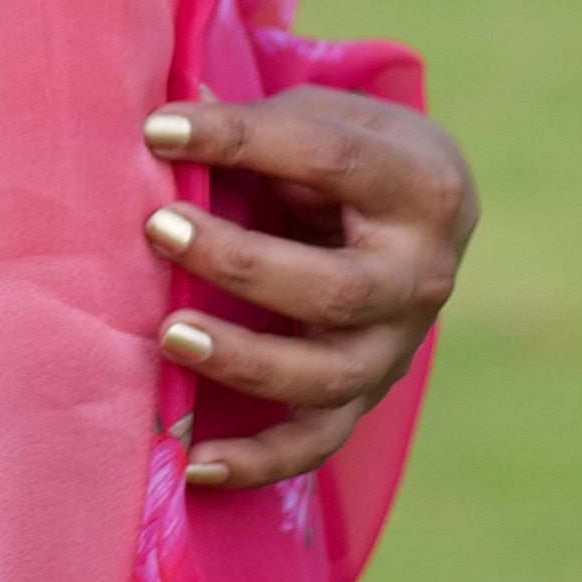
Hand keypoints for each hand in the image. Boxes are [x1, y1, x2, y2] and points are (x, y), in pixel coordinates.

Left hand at [140, 87, 479, 493]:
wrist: (421, 212)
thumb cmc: (352, 153)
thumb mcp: (325, 118)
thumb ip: (257, 124)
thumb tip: (163, 121)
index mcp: (420, 186)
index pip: (327, 160)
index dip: (240, 139)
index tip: (157, 129)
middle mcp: (423, 275)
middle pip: (333, 289)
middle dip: (240, 264)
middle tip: (159, 229)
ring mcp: (398, 346)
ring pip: (327, 376)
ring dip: (244, 361)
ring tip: (169, 334)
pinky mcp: (369, 396)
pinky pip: (317, 442)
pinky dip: (258, 461)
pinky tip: (194, 463)